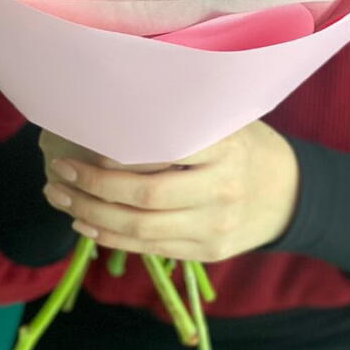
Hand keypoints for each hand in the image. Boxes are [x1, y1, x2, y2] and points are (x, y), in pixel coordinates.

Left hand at [40, 121, 298, 262]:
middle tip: (60, 170)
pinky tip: (85, 223)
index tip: (84, 143)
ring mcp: (214, 226)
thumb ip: (185, 115)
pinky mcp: (206, 253)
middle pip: (146, 196)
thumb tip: (121, 96)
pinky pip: (150, 248)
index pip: (165, 151)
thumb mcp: (227, 119)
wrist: (290, 194)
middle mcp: (221, 189)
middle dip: (95, 186)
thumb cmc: (247, 144)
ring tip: (60, 197)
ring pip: (142, 228)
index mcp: (225, 146)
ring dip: (92, 214)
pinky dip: (112, 237)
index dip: (121, 153)